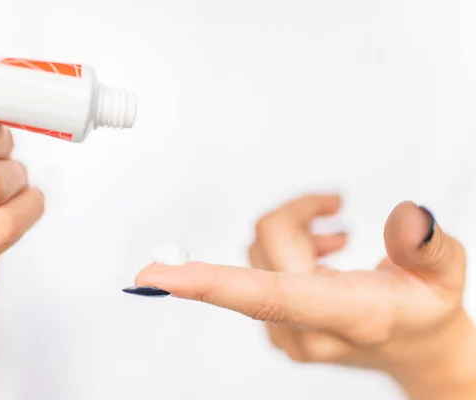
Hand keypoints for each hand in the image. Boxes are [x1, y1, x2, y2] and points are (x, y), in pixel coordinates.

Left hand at [129, 194, 475, 398]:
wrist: (419, 350)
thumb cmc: (426, 313)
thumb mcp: (445, 275)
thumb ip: (426, 245)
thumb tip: (407, 216)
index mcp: (345, 316)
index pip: (266, 295)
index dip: (207, 281)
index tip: (152, 277)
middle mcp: (303, 331)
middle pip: (263, 246)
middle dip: (296, 215)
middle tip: (333, 207)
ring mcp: (285, 333)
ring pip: (256, 251)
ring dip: (292, 231)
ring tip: (334, 239)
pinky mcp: (275, 326)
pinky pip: (256, 267)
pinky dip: (284, 248)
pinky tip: (319, 253)